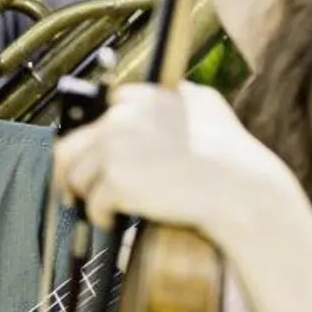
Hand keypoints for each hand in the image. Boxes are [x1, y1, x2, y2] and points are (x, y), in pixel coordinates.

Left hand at [51, 81, 294, 241]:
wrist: (240, 187)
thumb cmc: (232, 152)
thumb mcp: (209, 106)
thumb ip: (183, 96)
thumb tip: (177, 90)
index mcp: (143, 99)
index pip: (103, 110)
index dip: (98, 136)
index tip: (98, 153)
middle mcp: (122, 118)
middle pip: (73, 144)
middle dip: (72, 167)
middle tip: (74, 186)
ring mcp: (115, 149)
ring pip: (76, 174)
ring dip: (84, 193)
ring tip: (94, 205)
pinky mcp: (116, 181)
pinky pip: (93, 202)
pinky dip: (99, 215)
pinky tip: (110, 220)